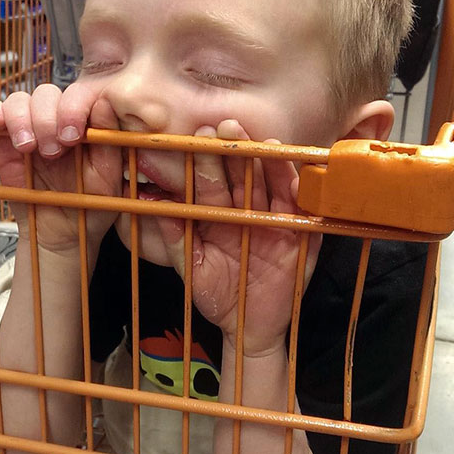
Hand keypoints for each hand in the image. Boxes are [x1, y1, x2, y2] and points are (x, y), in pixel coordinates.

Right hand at [0, 84, 121, 251]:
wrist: (61, 233)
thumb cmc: (89, 205)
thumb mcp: (107, 179)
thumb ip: (108, 142)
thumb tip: (106, 103)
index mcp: (84, 122)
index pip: (77, 95)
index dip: (73, 109)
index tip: (72, 137)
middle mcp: (56, 119)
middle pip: (47, 94)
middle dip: (47, 119)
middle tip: (52, 152)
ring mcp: (29, 126)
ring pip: (19, 100)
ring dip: (22, 119)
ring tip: (28, 148)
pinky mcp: (3, 139)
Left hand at [156, 120, 320, 355]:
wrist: (248, 327)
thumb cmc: (219, 296)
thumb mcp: (193, 269)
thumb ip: (176, 240)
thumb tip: (154, 210)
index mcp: (219, 213)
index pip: (210, 182)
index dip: (203, 161)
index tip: (194, 138)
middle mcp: (247, 208)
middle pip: (241, 174)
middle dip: (234, 150)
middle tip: (224, 126)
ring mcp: (275, 217)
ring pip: (270, 184)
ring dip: (267, 163)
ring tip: (262, 142)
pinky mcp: (299, 233)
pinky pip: (299, 208)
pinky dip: (294, 189)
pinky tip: (287, 173)